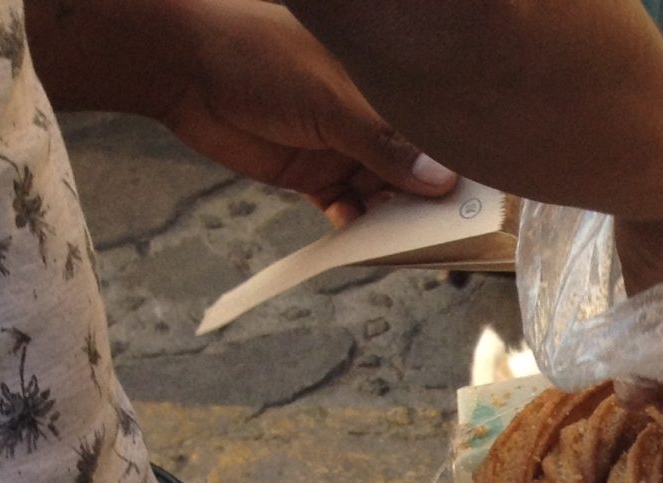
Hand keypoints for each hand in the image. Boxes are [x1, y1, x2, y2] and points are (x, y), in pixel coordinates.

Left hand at [155, 0, 457, 222]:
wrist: (185, 67)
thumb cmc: (259, 59)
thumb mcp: (330, 102)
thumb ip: (384, 143)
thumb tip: (442, 179)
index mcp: (379, 85)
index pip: (429, 129)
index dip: (453, 162)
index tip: (477, 199)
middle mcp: (365, 117)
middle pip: (410, 169)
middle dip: (426, 200)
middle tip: (447, 234)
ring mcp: (339, 147)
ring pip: (381, 194)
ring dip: (393, 218)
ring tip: (406, 242)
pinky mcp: (311, 175)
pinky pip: (347, 209)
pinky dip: (356, 226)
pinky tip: (362, 237)